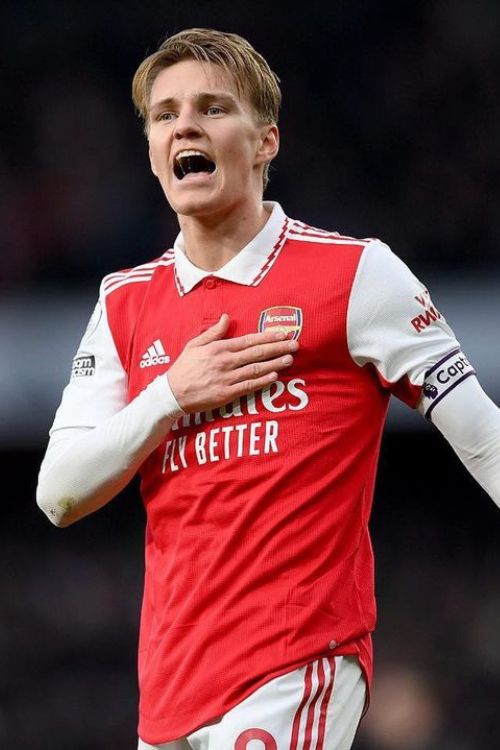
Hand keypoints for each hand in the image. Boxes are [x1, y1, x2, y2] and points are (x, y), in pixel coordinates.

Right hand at [167, 313, 298, 412]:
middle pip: (257, 353)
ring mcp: (227, 379)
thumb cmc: (184, 367)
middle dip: (278, 348)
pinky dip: (263, 381)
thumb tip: (227, 317)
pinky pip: (249, 386)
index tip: (283, 333)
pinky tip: (275, 376)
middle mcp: (226, 362)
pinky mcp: (227, 394)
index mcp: (219, 348)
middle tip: (295, 344)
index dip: (268, 337)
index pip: (249, 340)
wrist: (173, 393)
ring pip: (256, 369)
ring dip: (275, 364)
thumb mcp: (195, 344)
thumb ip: (213, 332)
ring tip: (290, 359)